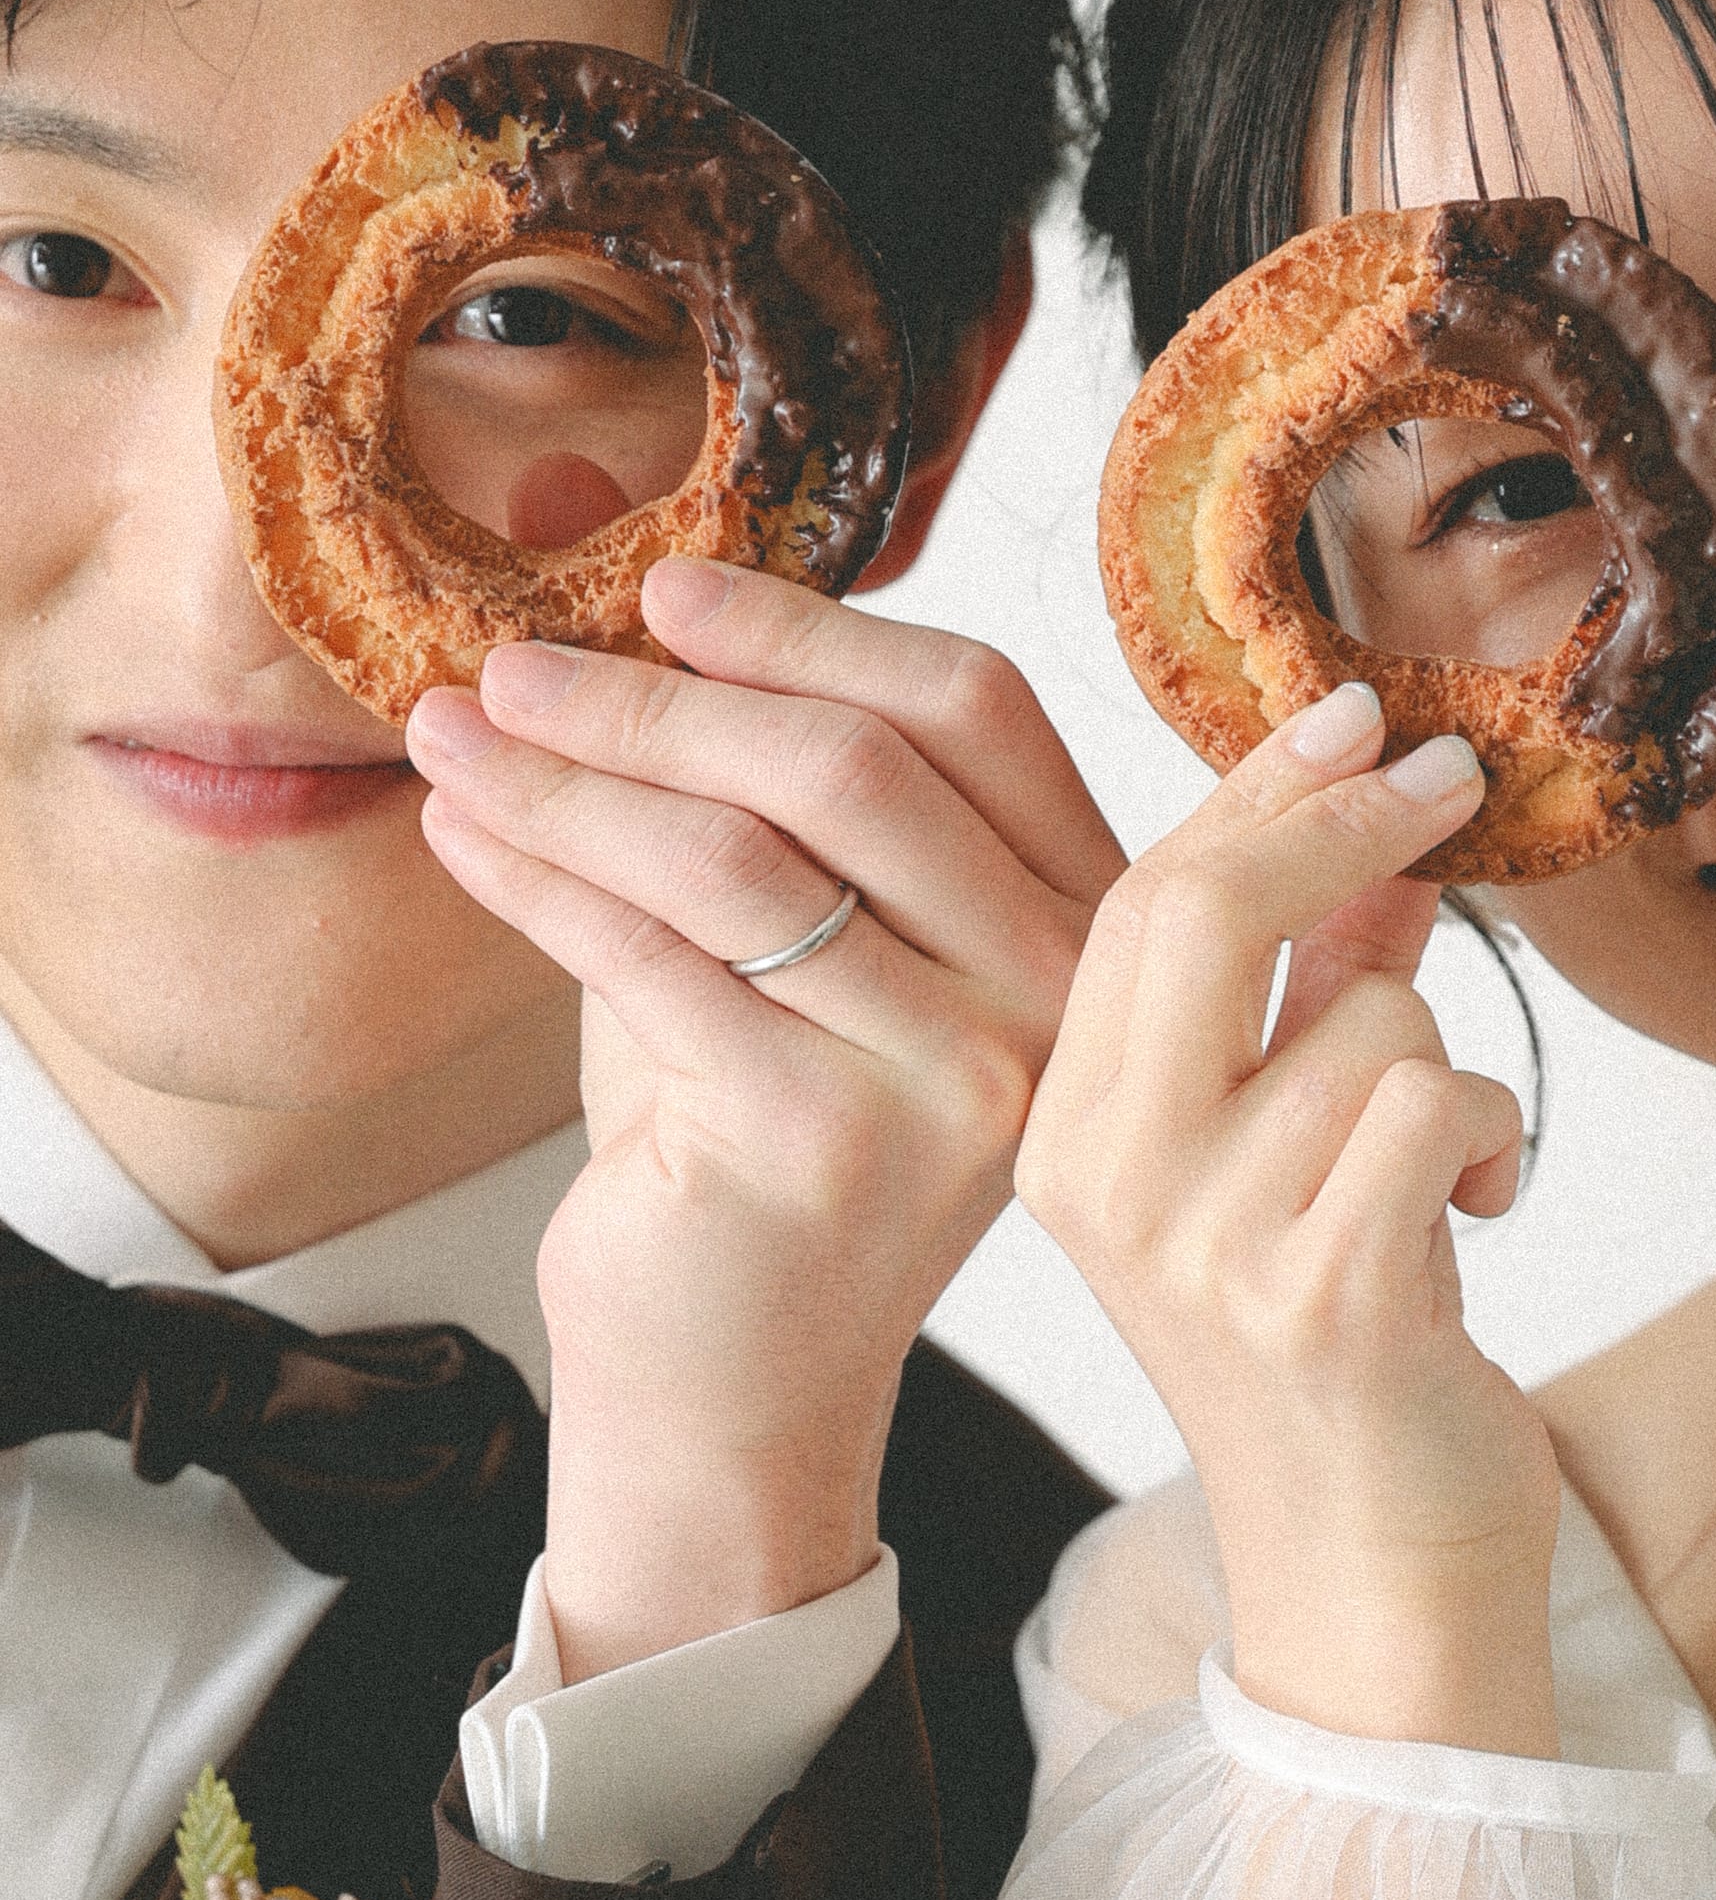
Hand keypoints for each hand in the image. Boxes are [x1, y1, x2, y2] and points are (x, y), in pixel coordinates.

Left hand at [405, 557, 1121, 1679]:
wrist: (731, 1380)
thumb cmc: (754, 1130)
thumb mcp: (774, 922)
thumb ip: (728, 754)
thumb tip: (590, 519)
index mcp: (1082, 913)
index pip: (973, 708)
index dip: (812, 629)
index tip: (662, 588)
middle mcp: (1053, 995)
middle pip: (855, 766)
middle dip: (660, 696)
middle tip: (510, 663)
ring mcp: (956, 1075)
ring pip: (739, 854)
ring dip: (570, 776)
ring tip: (448, 735)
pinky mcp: (827, 1142)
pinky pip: (651, 956)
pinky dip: (536, 875)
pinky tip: (461, 837)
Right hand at [1017, 682, 1560, 1756]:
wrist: (1367, 1576)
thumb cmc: (1333, 1351)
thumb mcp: (1289, 1149)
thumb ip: (1312, 990)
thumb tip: (1383, 834)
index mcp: (1067, 1131)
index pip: (1136, 903)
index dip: (1252, 791)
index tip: (1350, 715)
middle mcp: (1105, 1179)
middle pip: (1199, 910)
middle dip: (1340, 825)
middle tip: (1449, 786)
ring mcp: (1204, 1244)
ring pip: (1367, 1016)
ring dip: (1444, 1069)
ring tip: (1435, 1176)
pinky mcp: (1324, 1297)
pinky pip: (1438, 1101)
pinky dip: (1492, 1135)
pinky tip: (1475, 1213)